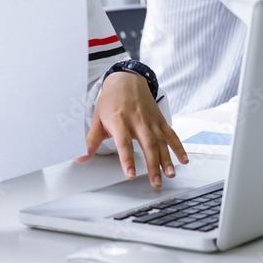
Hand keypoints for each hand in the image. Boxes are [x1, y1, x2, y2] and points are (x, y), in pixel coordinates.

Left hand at [77, 72, 188, 187]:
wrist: (126, 80)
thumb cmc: (111, 101)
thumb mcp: (97, 120)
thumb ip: (90, 141)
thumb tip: (80, 157)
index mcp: (119, 121)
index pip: (124, 143)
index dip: (127, 159)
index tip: (131, 174)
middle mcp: (137, 120)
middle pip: (147, 144)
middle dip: (153, 165)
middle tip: (155, 182)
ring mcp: (151, 120)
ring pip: (161, 141)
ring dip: (167, 159)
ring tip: (169, 174)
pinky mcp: (160, 119)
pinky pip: (171, 134)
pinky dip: (178, 147)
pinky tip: (183, 160)